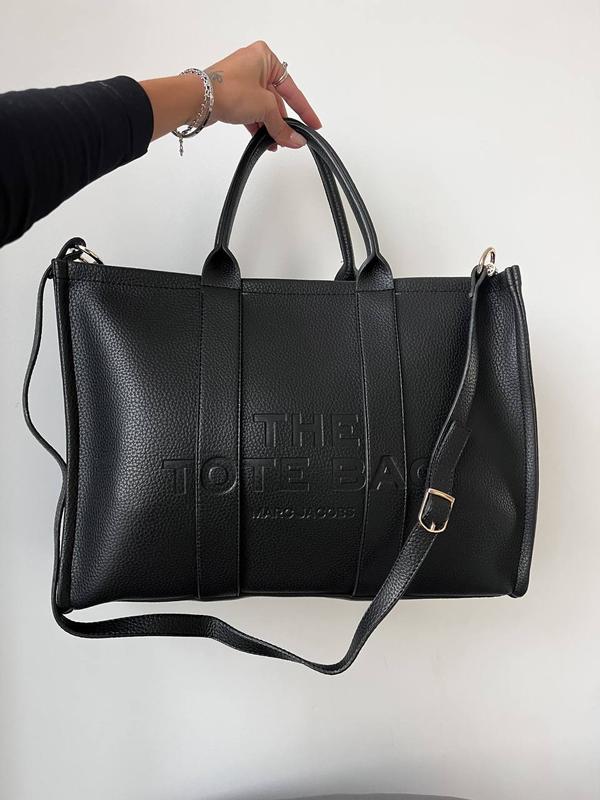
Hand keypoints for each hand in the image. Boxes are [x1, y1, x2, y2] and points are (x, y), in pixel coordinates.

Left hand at [203, 40, 320, 149]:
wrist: (198, 98)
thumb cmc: (230, 90)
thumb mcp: (264, 108)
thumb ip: (282, 126)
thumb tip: (296, 140)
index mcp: (266, 58)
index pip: (292, 89)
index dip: (304, 110)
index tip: (314, 125)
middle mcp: (254, 65)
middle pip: (277, 100)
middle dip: (283, 122)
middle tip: (292, 140)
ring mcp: (241, 80)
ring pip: (263, 107)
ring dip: (270, 126)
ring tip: (277, 144)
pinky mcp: (232, 94)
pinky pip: (251, 111)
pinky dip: (258, 125)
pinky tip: (263, 141)